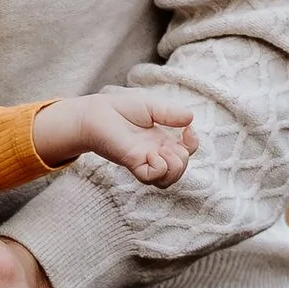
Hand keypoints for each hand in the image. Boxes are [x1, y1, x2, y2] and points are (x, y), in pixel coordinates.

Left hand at [31, 86, 197, 185]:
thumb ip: (170, 114)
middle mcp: (154, 153)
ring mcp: (143, 160)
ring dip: (175, 167)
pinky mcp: (131, 163)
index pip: (185, 153)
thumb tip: (191, 118)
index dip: (193, 145)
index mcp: (160, 141)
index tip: (188, 131)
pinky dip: (159, 168)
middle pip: (179, 169)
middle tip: (170, 143)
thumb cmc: (119, 109)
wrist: (95, 112)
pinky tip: (152, 154)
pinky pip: (152, 177)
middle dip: (183, 159)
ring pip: (168, 180)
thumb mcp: (151, 107)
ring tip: (163, 152)